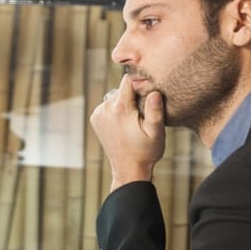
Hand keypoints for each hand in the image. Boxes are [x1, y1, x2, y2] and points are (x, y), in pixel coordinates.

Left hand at [90, 73, 164, 190]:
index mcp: (120, 108)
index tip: (147, 94)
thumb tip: (154, 91)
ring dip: (124, 103)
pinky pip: (108, 105)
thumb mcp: (156, 132)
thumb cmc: (145, 151)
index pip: (129, 80)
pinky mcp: (95, 119)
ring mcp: (98, 113)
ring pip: (114, 96)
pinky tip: (123, 123)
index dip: (140, 84)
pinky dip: (116, 110)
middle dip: (133, 96)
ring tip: (133, 120)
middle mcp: (105, 108)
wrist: (128, 169)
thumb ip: (155, 110)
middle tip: (142, 113)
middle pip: (122, 89)